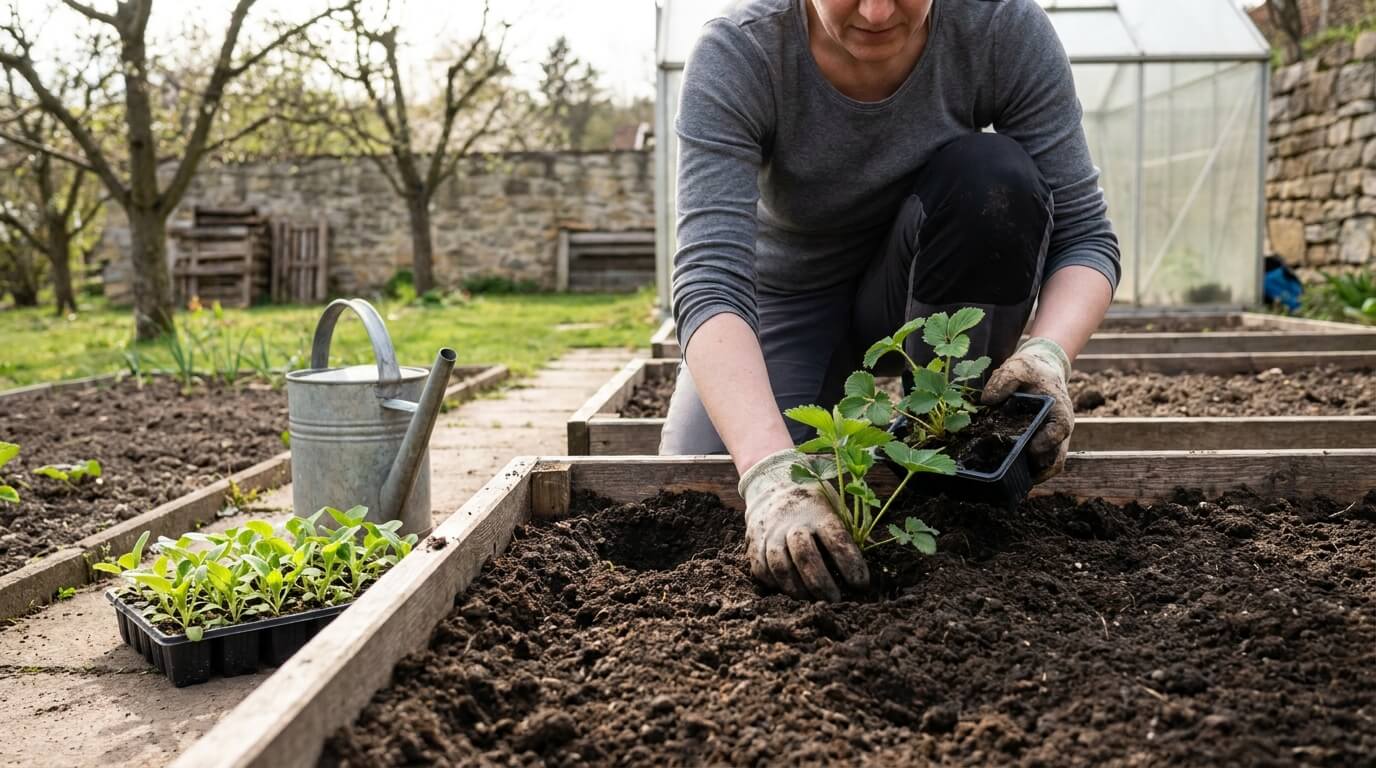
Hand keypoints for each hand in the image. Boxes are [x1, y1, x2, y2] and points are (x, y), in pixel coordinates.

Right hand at [737, 449, 869, 600]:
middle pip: (805, 555)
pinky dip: (775, 584)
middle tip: (836, 600)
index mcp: (818, 512)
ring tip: (811, 600)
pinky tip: (789, 591)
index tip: (862, 584)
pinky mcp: (754, 544)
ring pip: (780, 566)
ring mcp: (770, 534)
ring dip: (797, 588)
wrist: (772, 484)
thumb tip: (870, 554)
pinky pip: (761, 569)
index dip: (850, 563)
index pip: (837, 539)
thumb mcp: (834, 505)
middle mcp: (791, 522)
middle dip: (821, 582)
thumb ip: (849, 529)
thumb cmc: (814, 502)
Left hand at [981, 337, 1071, 481]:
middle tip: (1014, 475)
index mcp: (1059, 410)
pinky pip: (1041, 466)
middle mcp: (1060, 429)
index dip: (1046, 442)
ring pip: (1050, 466)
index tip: (1030, 448)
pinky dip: (1029, 473)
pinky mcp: (1043, 446)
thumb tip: (987, 400)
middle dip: (1038, 469)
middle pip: (1056, 457)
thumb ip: (1004, 379)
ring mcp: (1053, 440)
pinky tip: (1009, 477)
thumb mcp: (1017, 367)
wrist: (1040, 372)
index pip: (1059, 430)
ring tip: (1010, 482)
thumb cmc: (1030, 371)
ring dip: (1033, 475)